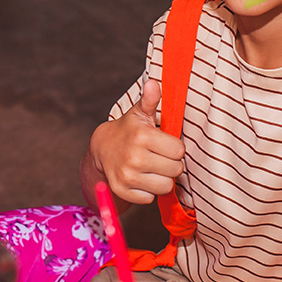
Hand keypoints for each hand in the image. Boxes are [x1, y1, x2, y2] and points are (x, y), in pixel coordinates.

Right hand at [89, 79, 184, 204]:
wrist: (102, 148)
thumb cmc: (129, 130)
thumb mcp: (140, 113)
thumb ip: (150, 100)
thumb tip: (154, 83)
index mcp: (142, 136)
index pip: (179, 151)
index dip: (175, 148)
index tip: (164, 144)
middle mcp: (134, 158)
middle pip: (175, 170)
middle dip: (170, 163)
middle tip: (159, 156)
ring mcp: (127, 176)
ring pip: (165, 186)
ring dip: (162, 179)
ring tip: (152, 167)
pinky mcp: (123, 191)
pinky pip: (150, 198)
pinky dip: (149, 191)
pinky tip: (142, 178)